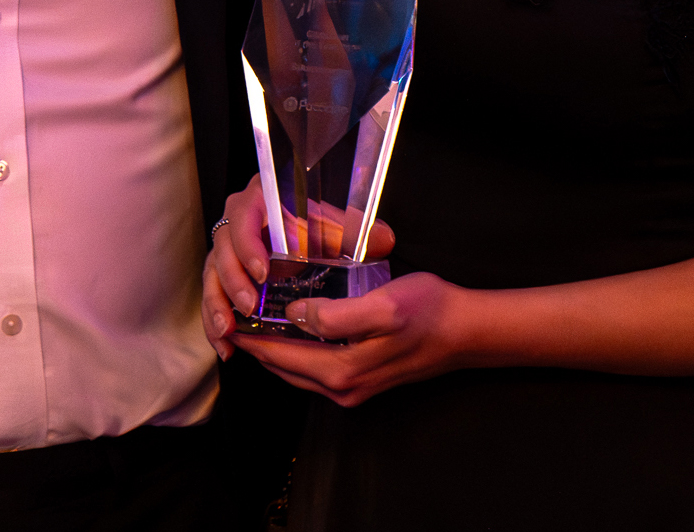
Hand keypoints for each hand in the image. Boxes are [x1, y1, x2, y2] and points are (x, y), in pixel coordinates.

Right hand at [201, 181, 394, 358]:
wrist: (317, 235)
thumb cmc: (327, 228)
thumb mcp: (344, 228)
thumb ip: (362, 232)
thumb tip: (383, 240)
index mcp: (263, 200)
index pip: (244, 216)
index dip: (248, 244)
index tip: (262, 271)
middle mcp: (239, 221)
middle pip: (222, 248)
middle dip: (231, 280)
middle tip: (248, 306)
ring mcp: (229, 250)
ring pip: (211, 275)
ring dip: (216, 305)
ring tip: (227, 331)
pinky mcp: (225, 276)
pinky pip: (212, 297)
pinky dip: (214, 322)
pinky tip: (224, 344)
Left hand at [232, 271, 476, 406]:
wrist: (466, 332)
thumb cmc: (428, 312)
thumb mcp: (382, 306)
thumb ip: (335, 315)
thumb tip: (296, 316)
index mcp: (342, 371)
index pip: (280, 357)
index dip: (251, 338)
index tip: (227, 317)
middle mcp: (343, 388)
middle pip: (284, 369)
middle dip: (256, 346)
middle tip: (233, 317)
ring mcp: (353, 388)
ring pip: (298, 371)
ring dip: (274, 351)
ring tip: (255, 322)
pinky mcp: (363, 381)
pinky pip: (316, 369)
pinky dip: (296, 353)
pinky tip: (293, 330)